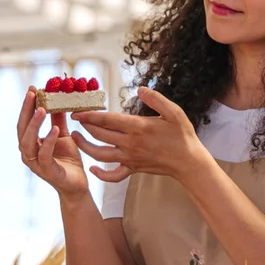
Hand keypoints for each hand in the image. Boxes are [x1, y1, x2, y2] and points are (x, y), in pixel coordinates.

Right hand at [17, 86, 88, 198]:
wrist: (77, 185)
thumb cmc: (68, 160)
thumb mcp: (64, 136)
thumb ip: (58, 120)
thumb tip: (58, 100)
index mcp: (31, 143)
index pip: (25, 121)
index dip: (27, 105)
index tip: (32, 88)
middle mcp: (28, 153)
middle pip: (21, 129)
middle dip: (26, 110)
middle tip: (32, 94)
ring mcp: (35, 163)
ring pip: (27, 142)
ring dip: (34, 125)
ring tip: (42, 109)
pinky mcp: (47, 172)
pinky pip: (43, 155)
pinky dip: (48, 141)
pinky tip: (54, 130)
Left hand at [70, 87, 208, 182]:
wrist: (189, 162)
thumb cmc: (182, 136)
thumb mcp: (174, 112)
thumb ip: (156, 99)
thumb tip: (140, 89)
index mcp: (138, 127)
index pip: (106, 119)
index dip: (89, 115)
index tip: (78, 111)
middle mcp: (130, 143)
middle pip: (99, 135)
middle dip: (84, 126)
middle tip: (76, 119)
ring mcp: (130, 158)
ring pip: (100, 155)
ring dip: (85, 147)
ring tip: (76, 139)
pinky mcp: (133, 169)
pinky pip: (113, 175)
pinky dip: (101, 175)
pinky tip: (93, 170)